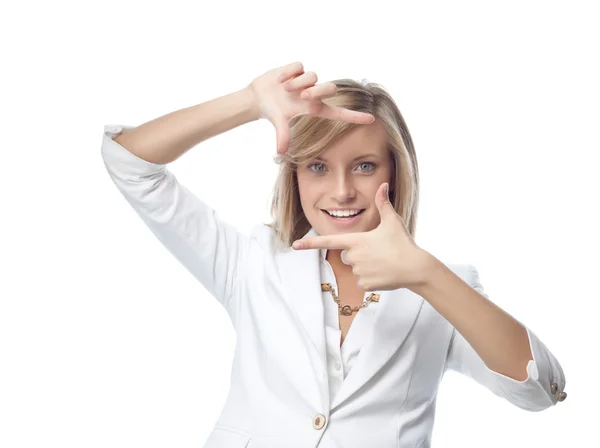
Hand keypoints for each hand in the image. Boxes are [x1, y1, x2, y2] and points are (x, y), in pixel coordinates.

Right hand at [247, 61, 374, 154]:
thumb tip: (280, 151)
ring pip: (312, 76)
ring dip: (297, 83)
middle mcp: (313, 94)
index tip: (372, 119)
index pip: (339, 114)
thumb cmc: (273, 111)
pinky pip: (298, 66)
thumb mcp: (278, 123)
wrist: (259, 96)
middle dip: (316, 91)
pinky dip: (287, 73)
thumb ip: (282, 135)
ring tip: (284, 89)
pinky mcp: (297, 69)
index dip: (355, 116)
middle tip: (301, 96)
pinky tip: (279, 80)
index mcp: (314, 108)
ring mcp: (306, 81)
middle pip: (330, 88)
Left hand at [291, 183, 433, 291]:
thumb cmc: (403, 243)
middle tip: (378, 253)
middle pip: (347, 256)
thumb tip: (383, 185)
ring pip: (356, 270)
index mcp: (357, 240)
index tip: (295, 245)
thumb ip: (384, 203)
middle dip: (359, 255)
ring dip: (366, 267)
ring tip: (383, 263)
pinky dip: (372, 280)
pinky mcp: (365, 285)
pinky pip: (362, 282)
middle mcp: (354, 256)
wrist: (415, 267)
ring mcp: (359, 272)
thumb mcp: (392, 221)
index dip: (310, 243)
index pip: (329, 241)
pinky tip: (384, 274)